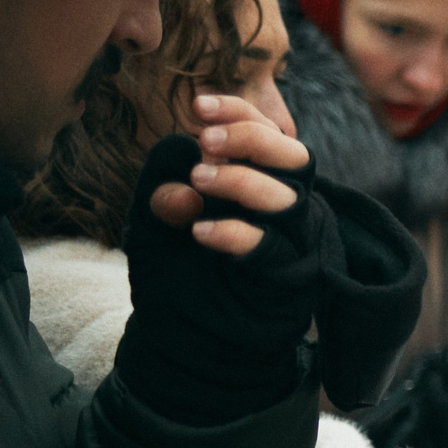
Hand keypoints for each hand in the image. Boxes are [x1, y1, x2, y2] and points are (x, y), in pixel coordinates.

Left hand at [117, 109, 332, 424]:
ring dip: (245, 182)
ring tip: (199, 179)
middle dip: (253, 140)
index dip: (238, 113)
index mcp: (257, 183)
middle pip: (295, 158)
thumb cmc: (175, 275)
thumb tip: (186, 173)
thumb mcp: (151, 224)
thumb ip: (161, 189)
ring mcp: (292, 244)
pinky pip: (274, 250)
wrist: (185, 341)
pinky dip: (239, 235)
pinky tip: (200, 231)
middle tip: (206, 142)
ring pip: (291, 200)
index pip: (264, 135)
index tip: (197, 106)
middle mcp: (283, 208)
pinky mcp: (289, 279)